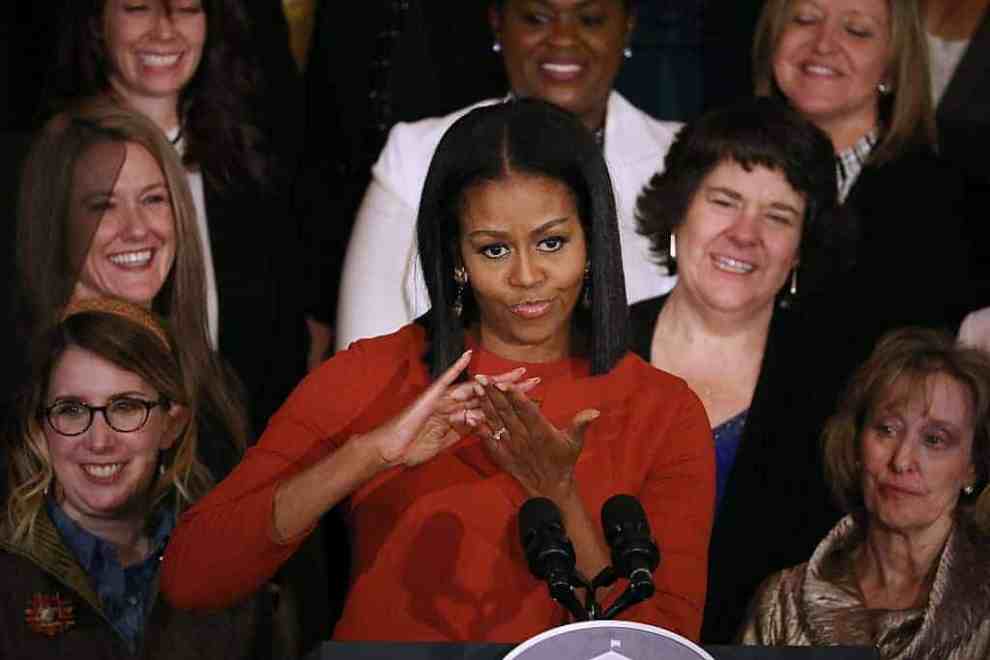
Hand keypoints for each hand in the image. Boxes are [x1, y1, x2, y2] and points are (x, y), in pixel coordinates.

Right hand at [366, 352, 531, 467]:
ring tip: (518, 373)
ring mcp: (444, 398)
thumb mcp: (446, 442)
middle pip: (489, 394)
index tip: (532, 399)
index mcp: (460, 415)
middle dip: (513, 388)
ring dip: (497, 380)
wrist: (391, 450)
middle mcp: (455, 403)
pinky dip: (456, 366)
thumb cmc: (414, 448)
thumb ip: (463, 431)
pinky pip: (445, 379)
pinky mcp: (431, 396)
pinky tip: (469, 354)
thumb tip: (481, 424)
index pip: (491, 407)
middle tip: (536, 380)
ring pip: (476, 386)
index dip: (511, 402)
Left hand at [475, 376, 598, 501]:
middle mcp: (523, 437)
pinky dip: (478, 428)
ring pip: (495, 421)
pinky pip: (488, 439)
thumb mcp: (574, 443)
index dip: (514, 397)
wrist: (549, 487)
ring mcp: (510, 446)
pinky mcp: (502, 454)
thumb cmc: (563, 460)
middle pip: (506, 412)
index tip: (504, 383)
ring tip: (475, 388)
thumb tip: (594, 412)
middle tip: (481, 378)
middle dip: (492, 394)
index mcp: (541, 431)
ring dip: (484, 404)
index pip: (526, 410)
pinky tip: (469, 415)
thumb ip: (580, 425)